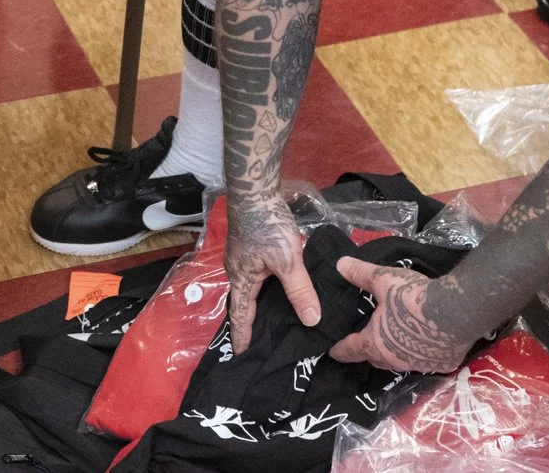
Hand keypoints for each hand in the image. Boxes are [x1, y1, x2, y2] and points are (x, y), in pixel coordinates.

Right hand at [225, 195, 321, 350]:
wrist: (255, 191)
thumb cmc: (267, 225)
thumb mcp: (287, 260)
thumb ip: (300, 291)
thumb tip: (312, 321)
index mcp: (241, 279)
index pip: (240, 315)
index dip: (243, 336)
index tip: (242, 357)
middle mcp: (236, 271)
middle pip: (242, 304)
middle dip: (250, 324)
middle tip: (260, 345)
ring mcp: (241, 258)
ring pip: (250, 290)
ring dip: (257, 306)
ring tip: (271, 323)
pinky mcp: (250, 248)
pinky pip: (255, 277)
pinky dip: (264, 290)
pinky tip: (278, 291)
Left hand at [327, 258, 472, 372]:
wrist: (457, 310)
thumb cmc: (413, 296)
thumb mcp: (383, 280)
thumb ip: (360, 274)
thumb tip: (340, 264)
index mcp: (375, 343)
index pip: (350, 350)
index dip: (339, 350)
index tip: (332, 352)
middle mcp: (395, 360)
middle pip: (374, 359)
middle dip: (367, 351)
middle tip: (364, 340)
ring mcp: (420, 365)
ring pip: (400, 362)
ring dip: (395, 352)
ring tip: (395, 339)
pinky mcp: (442, 364)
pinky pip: (426, 361)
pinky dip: (422, 353)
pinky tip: (426, 342)